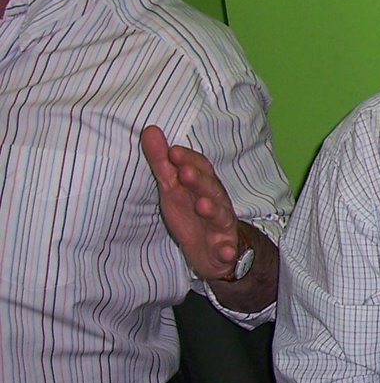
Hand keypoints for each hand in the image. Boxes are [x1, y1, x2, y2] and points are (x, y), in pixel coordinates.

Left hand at [139, 124, 244, 279]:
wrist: (213, 251)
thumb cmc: (191, 214)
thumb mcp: (172, 188)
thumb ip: (162, 162)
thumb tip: (149, 130)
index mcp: (203, 186)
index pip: (200, 168)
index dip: (188, 160)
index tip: (172, 151)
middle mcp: (216, 203)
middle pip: (211, 189)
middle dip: (199, 181)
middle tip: (185, 173)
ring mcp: (221, 226)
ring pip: (220, 216)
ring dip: (213, 210)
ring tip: (202, 205)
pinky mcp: (224, 249)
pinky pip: (227, 250)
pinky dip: (228, 251)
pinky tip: (225, 252)